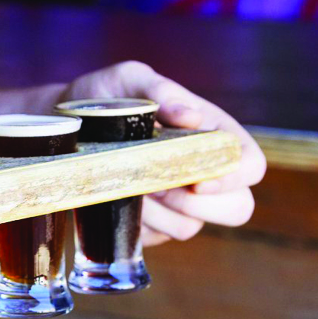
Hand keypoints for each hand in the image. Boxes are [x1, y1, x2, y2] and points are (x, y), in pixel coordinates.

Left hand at [62, 61, 265, 244]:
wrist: (66, 124)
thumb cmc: (106, 96)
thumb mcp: (129, 80)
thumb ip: (161, 92)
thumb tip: (191, 116)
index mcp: (214, 132)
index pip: (251, 164)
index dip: (235, 177)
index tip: (198, 179)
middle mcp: (205, 170)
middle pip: (238, 208)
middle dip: (197, 204)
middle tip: (155, 184)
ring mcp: (181, 201)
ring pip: (189, 227)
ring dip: (156, 211)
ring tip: (126, 181)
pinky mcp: (154, 224)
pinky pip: (156, 238)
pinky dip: (134, 222)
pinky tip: (115, 195)